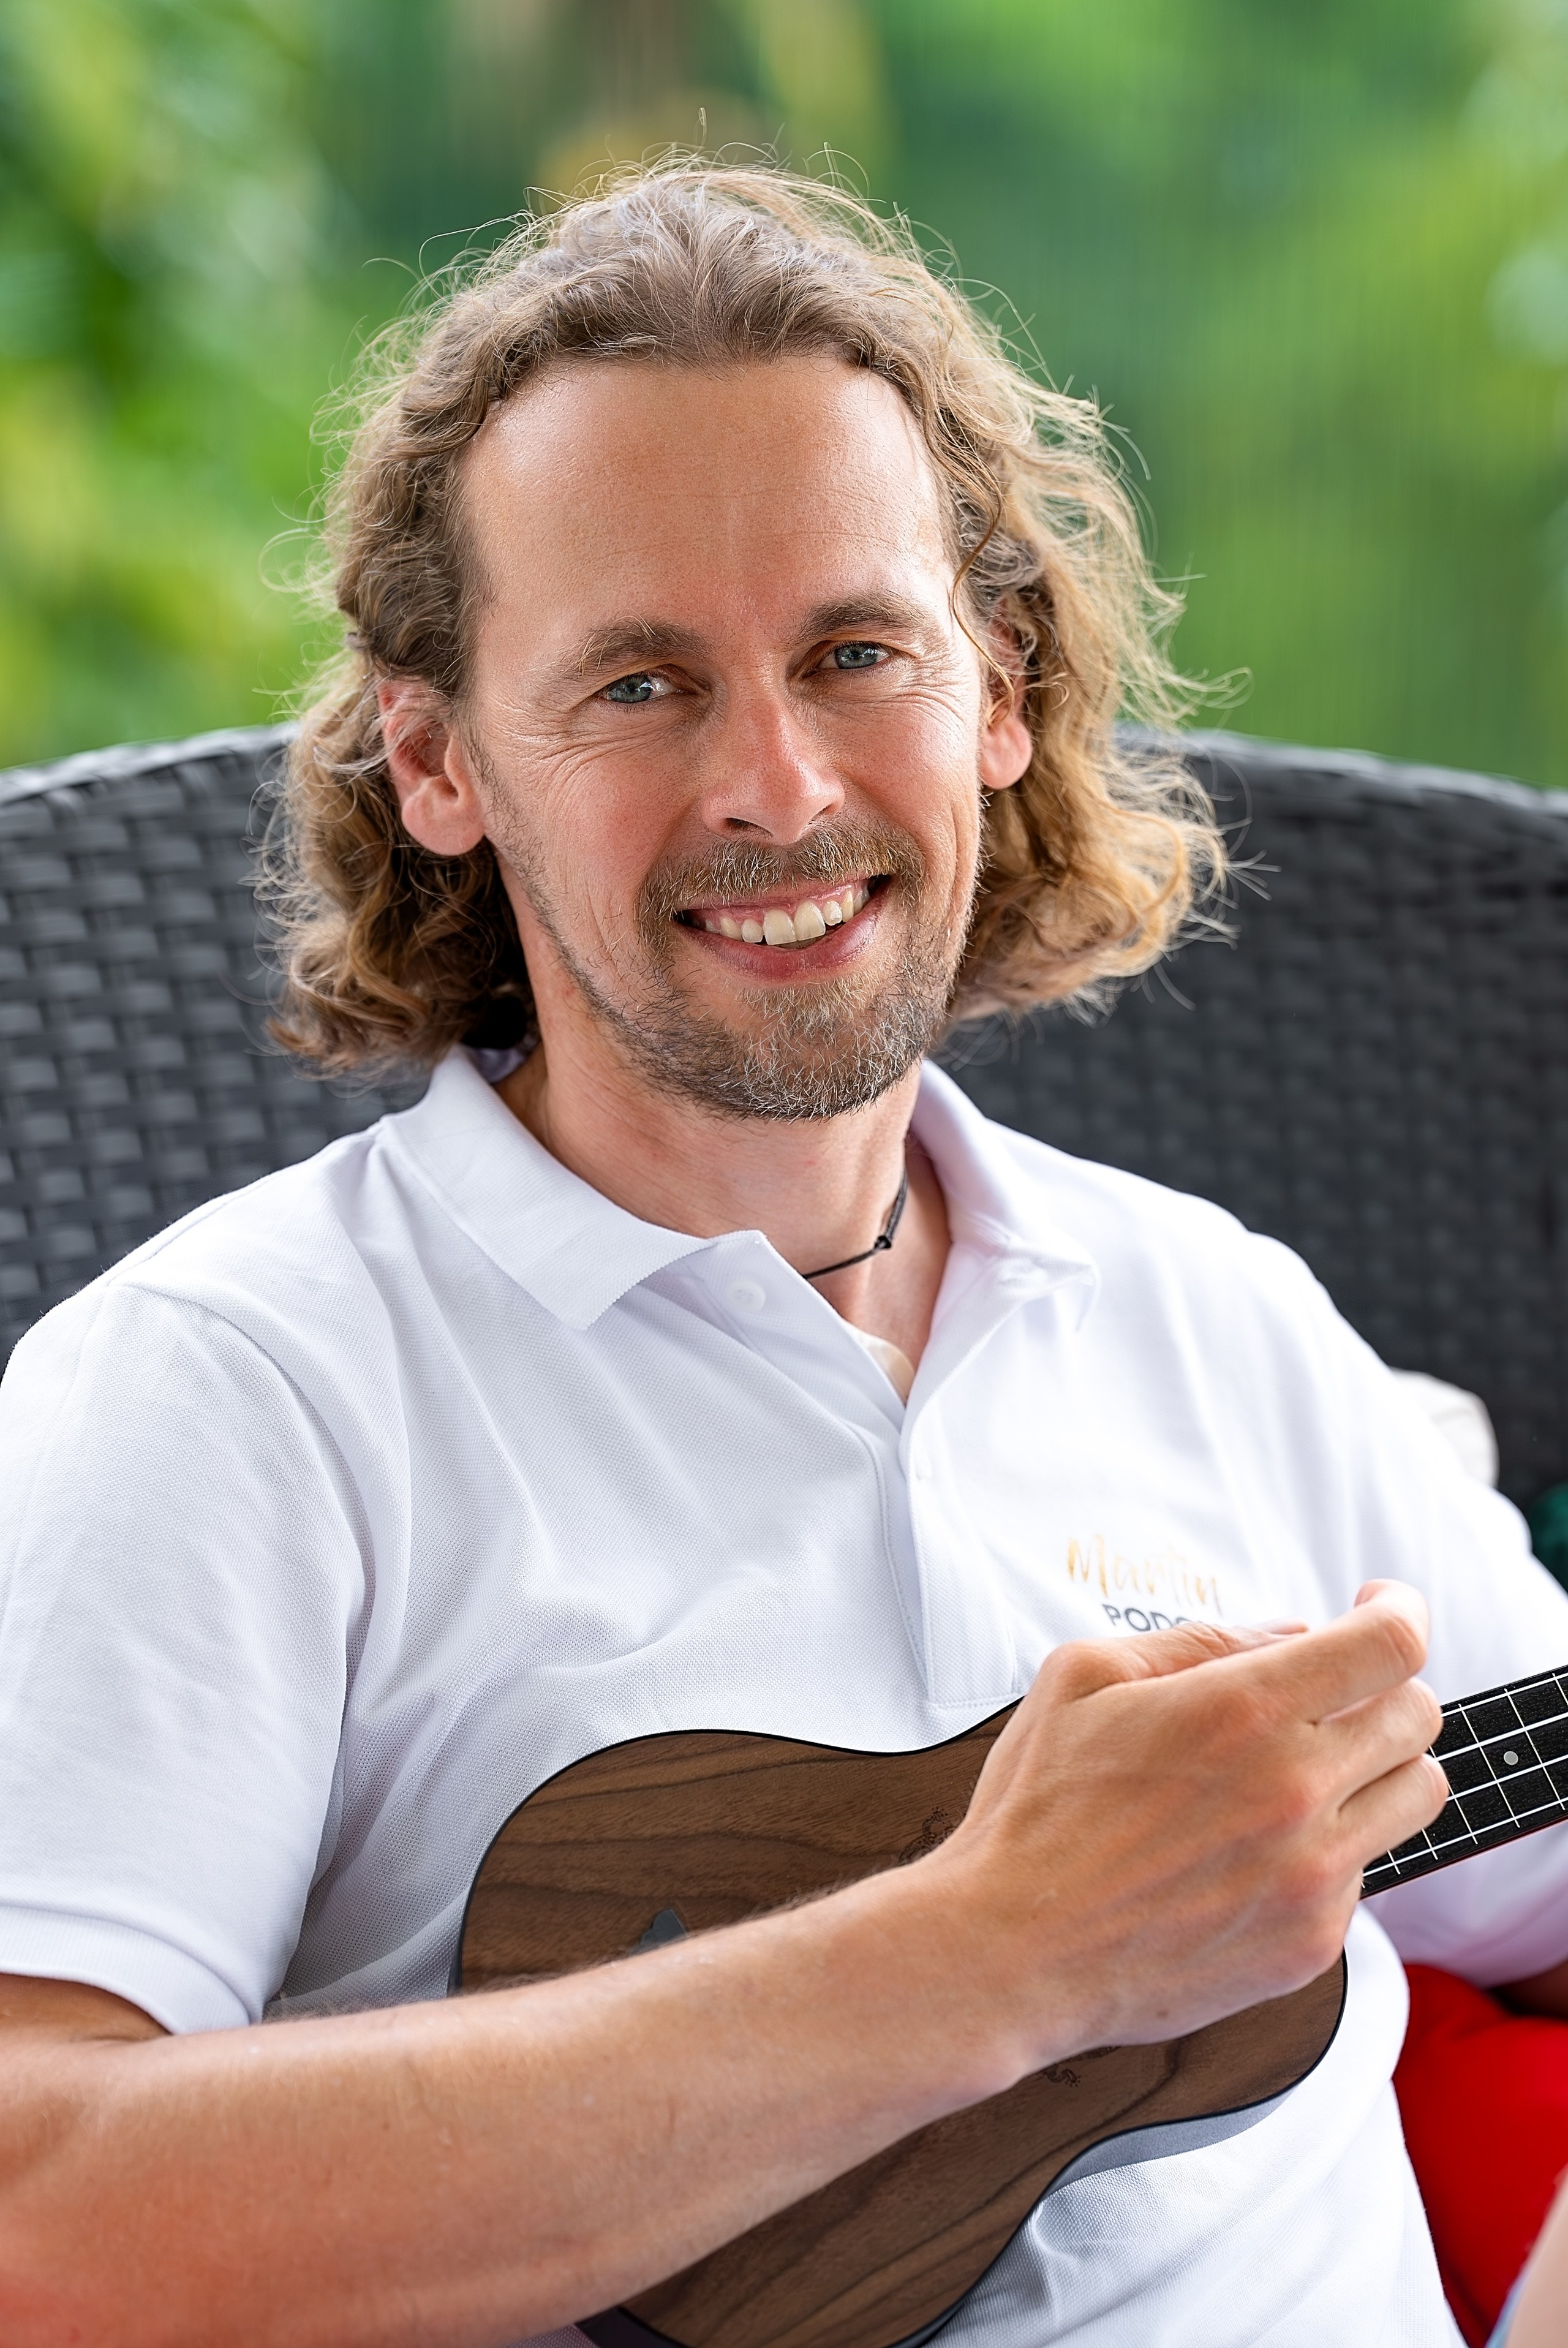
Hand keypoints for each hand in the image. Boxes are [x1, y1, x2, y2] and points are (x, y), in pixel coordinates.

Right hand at [925, 1580, 1445, 2066]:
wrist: (1013, 1951)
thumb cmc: (1037, 1807)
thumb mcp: (1085, 1675)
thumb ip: (1199, 1640)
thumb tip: (1294, 1635)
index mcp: (1244, 1710)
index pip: (1390, 1646)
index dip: (1398, 1611)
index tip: (1377, 1605)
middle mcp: (1296, 1791)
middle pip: (1418, 1715)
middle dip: (1382, 1687)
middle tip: (1332, 1692)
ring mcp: (1312, 1877)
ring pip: (1416, 1795)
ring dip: (1376, 1766)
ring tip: (1308, 1769)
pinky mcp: (1311, 1944)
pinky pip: (1366, 1873)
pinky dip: (1329, 1847)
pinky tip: (1257, 1849)